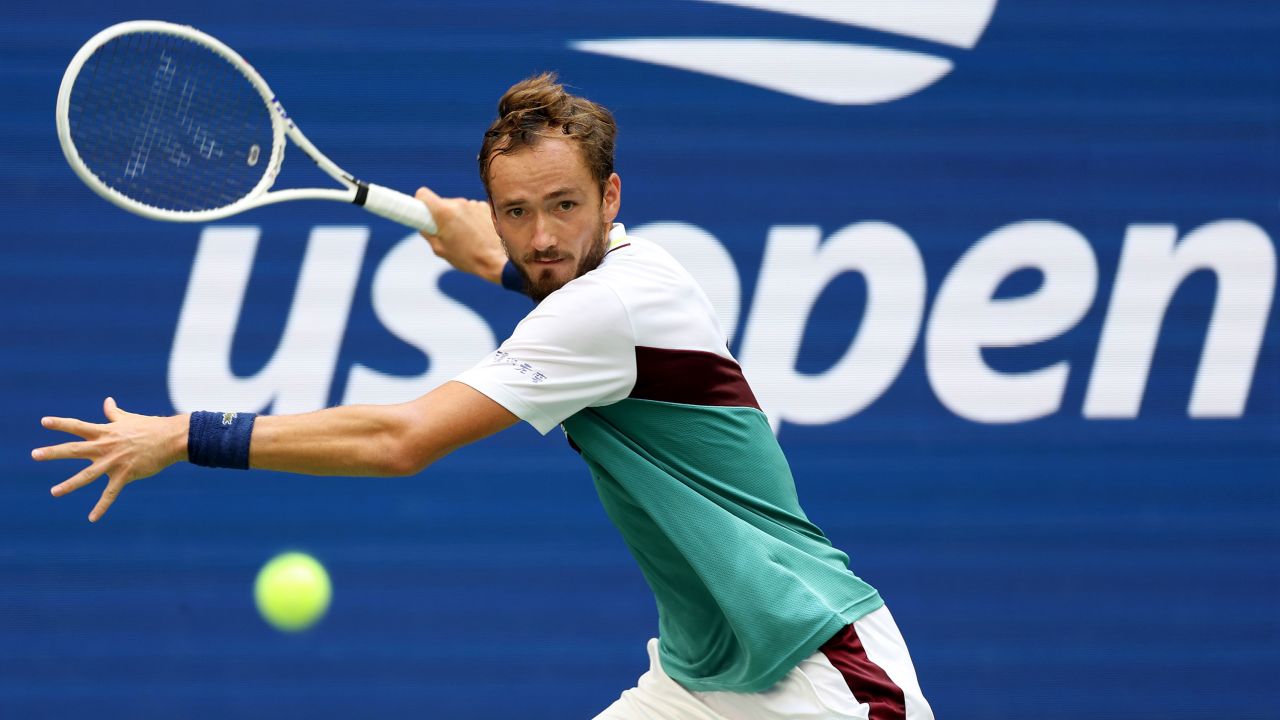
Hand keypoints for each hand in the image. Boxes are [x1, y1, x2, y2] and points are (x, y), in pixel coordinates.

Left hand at [32, 397, 187, 521]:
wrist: (171, 438)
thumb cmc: (150, 427)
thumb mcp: (128, 418)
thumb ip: (113, 413)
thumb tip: (107, 401)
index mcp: (105, 432)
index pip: (78, 426)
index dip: (60, 424)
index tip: (44, 422)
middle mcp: (105, 446)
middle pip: (74, 449)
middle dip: (53, 452)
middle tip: (35, 454)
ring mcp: (114, 462)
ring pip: (87, 475)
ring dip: (69, 484)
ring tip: (54, 492)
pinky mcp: (125, 475)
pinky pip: (110, 493)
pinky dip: (101, 506)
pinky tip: (92, 518)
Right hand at [415, 186, 508, 284]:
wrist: (498, 259)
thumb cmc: (468, 257)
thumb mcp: (440, 249)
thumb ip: (428, 233)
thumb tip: (424, 224)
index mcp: (444, 212)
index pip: (423, 194)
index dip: (420, 203)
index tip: (421, 212)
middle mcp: (458, 203)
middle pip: (442, 203)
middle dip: (440, 216)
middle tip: (445, 233)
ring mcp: (473, 204)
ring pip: (458, 207)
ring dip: (457, 218)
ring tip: (465, 237)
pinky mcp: (486, 207)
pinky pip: (471, 210)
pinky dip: (471, 219)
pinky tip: (477, 234)